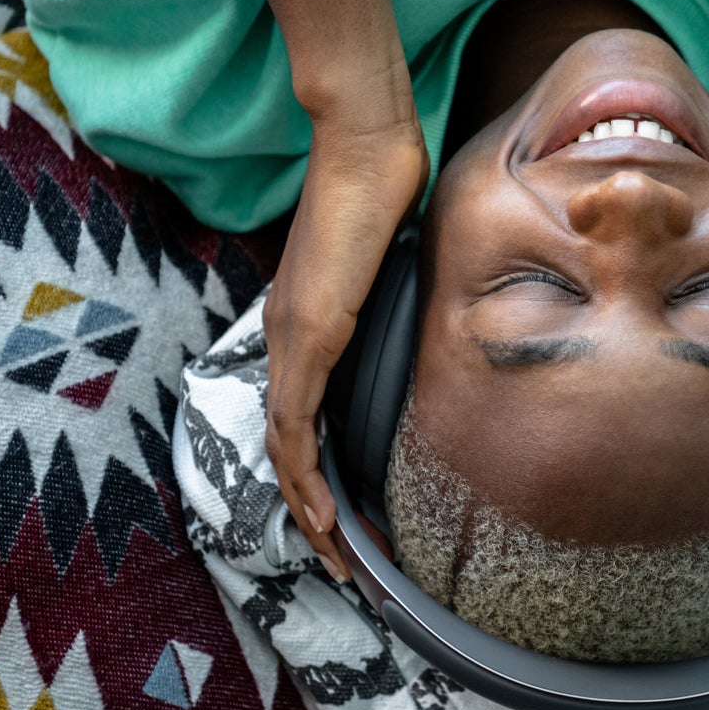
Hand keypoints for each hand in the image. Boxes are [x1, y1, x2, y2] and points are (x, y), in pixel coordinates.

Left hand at [259, 0, 427, 580]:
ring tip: (335, 554)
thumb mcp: (390, 264)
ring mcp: (291, 337)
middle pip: (283, 447)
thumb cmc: (383, 189)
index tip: (341, 515)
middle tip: (338, 560)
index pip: (297, 418)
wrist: (366, 149)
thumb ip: (392, 301)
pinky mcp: (307, 335)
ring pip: (283, 447)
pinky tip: (323, 510)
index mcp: (302, 325)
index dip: (314, 473)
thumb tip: (425, 323)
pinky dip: (305, 474)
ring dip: (307, 508)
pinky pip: (294, 423)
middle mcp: (285, 337)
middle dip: (309, 511)